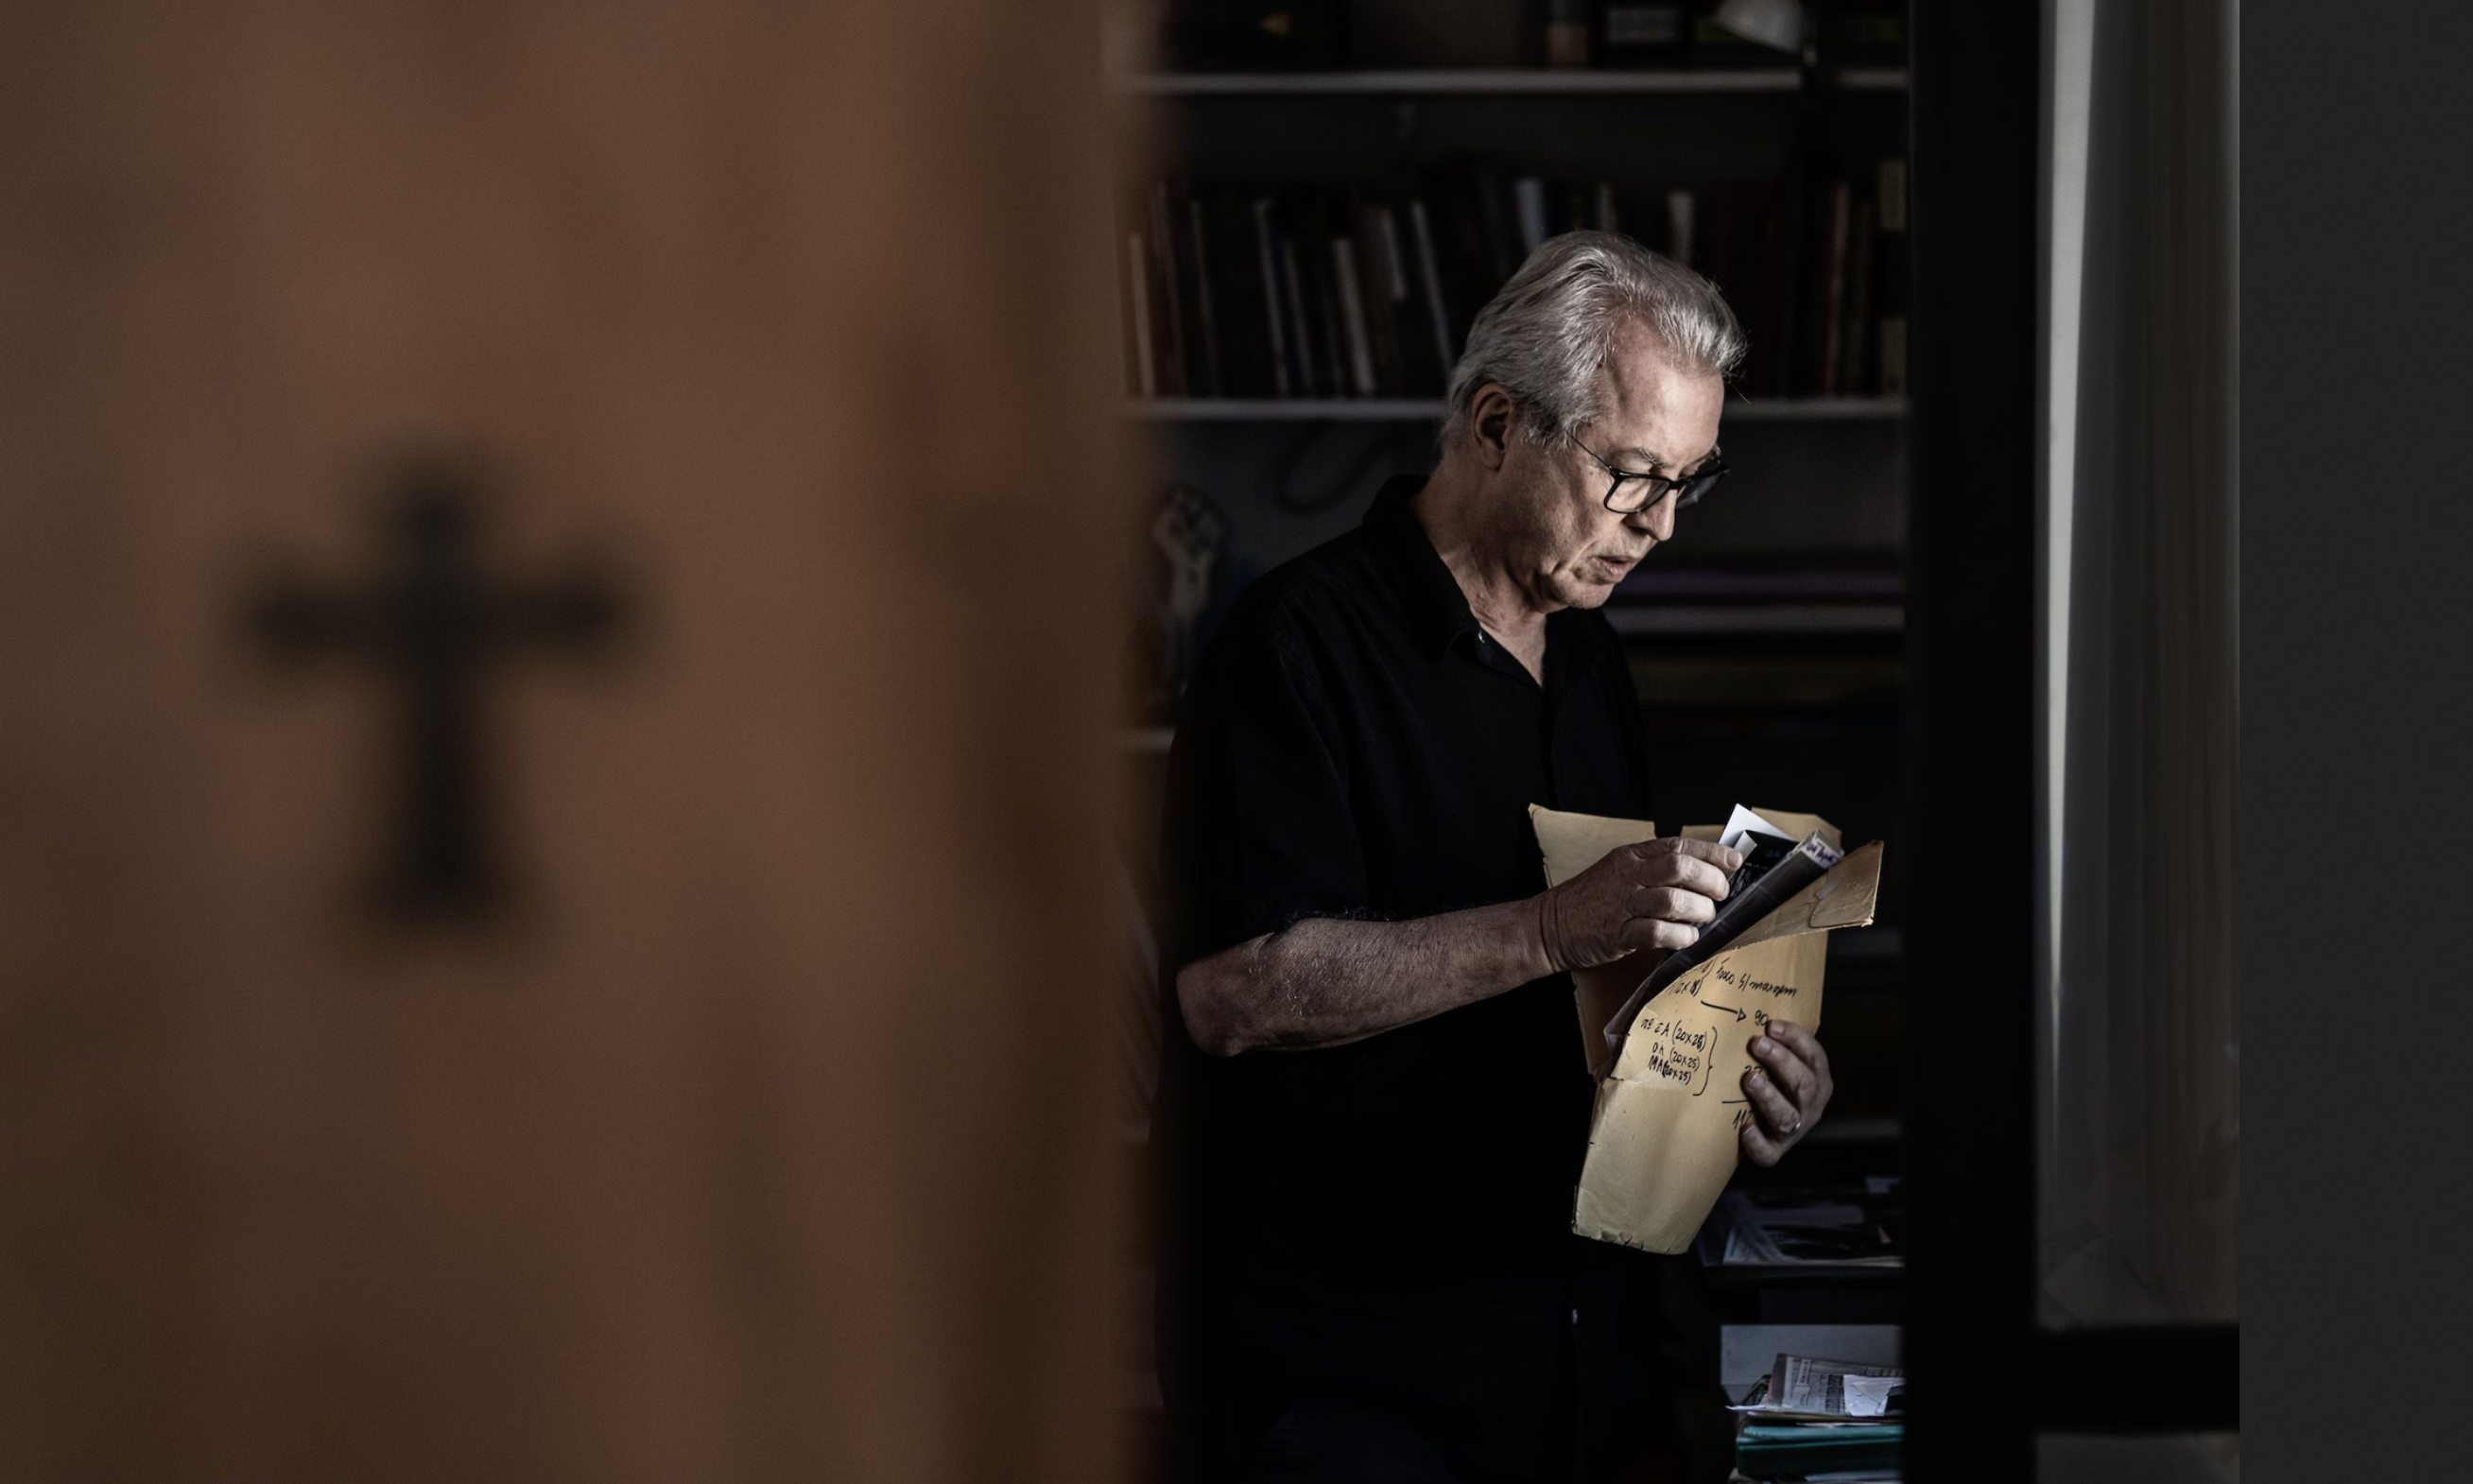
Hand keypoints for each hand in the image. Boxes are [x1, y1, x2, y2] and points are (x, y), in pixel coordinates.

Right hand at [1536, 837, 1741, 972]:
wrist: (1549, 926)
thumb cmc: (1590, 901)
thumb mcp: (1619, 872)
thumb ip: (1655, 870)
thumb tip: (1704, 873)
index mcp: (1630, 857)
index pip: (1678, 845)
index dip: (1711, 852)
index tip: (1735, 861)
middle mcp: (1627, 875)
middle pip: (1679, 867)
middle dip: (1710, 881)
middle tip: (1720, 895)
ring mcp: (1621, 904)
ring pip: (1672, 899)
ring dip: (1698, 910)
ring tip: (1703, 918)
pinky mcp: (1617, 934)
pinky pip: (1656, 932)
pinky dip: (1679, 936)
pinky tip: (1686, 938)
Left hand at [1740, 1020, 1831, 1164]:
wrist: (1761, 1128)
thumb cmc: (1768, 1082)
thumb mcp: (1778, 1062)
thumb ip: (1770, 1040)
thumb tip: (1739, 998)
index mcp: (1817, 1080)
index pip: (1814, 1056)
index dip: (1796, 1039)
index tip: (1771, 1025)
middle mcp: (1810, 1105)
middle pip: (1804, 1083)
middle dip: (1782, 1061)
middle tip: (1757, 1044)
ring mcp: (1794, 1130)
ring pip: (1788, 1116)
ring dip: (1770, 1096)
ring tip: (1749, 1079)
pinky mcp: (1774, 1151)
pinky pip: (1769, 1152)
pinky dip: (1758, 1143)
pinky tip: (1745, 1130)